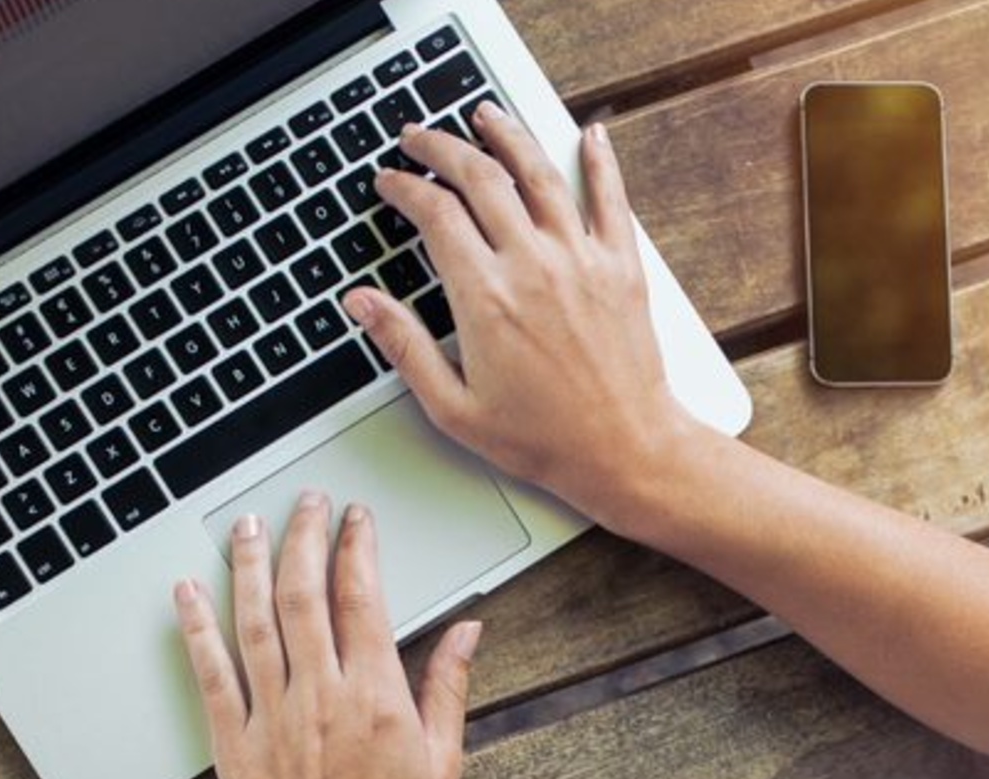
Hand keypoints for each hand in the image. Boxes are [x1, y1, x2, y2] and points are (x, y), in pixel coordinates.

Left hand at [175, 493, 480, 778]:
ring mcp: (272, 718)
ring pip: (255, 621)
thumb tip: (469, 632)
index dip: (358, 548)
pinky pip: (211, 673)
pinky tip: (188, 592)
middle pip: (305, 595)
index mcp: (376, 697)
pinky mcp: (234, 743)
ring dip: (249, 565)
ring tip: (248, 524)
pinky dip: (197, 628)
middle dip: (305, 537)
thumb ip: (449, 688)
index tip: (357, 519)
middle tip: (306, 502)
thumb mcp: (443, 763)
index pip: (363, 599)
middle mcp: (320, 697)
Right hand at [355, 104, 705, 528]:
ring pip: (538, 172)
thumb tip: (362, 302)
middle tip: (419, 137)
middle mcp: (532, 265)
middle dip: (441, 147)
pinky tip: (590, 134)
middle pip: (479, 176)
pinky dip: (600, 160)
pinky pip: (610, 197)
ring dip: (506, 135)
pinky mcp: (621, 266)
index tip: (390, 182)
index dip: (404, 188)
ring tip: (484, 116)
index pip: (434, 213)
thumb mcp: (454, 407)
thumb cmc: (543, 440)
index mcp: (485, 298)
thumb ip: (404, 346)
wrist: (626, 451)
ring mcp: (580, 259)